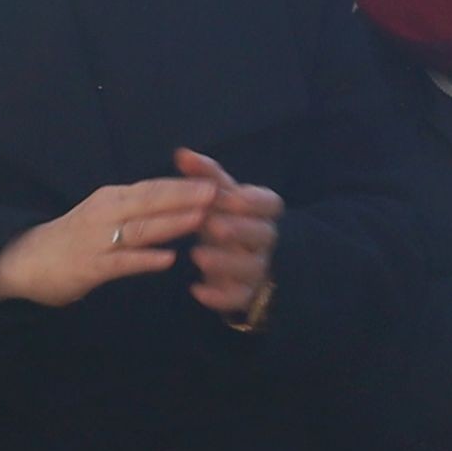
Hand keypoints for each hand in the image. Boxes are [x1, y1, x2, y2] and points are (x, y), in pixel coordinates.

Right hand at [0, 169, 221, 309]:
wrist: (26, 260)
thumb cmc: (74, 238)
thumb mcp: (104, 213)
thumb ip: (137, 208)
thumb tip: (176, 200)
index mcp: (112, 197)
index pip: (153, 186)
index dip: (185, 184)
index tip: (215, 179)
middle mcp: (106, 212)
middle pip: (151, 201)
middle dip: (185, 196)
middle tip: (217, 192)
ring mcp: (98, 239)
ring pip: (141, 228)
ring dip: (172, 222)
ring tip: (200, 218)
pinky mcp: (91, 267)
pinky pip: (123, 262)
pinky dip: (146, 259)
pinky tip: (168, 259)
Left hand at [174, 145, 287, 329]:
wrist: (238, 262)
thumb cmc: (226, 219)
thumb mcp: (218, 198)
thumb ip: (204, 177)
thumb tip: (182, 152)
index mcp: (262, 212)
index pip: (270, 204)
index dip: (253, 201)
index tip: (231, 196)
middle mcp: (265, 240)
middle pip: (262, 235)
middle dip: (239, 229)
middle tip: (213, 225)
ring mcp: (258, 269)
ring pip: (250, 267)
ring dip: (225, 262)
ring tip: (197, 255)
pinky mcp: (246, 294)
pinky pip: (238, 298)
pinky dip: (219, 296)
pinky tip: (196, 290)